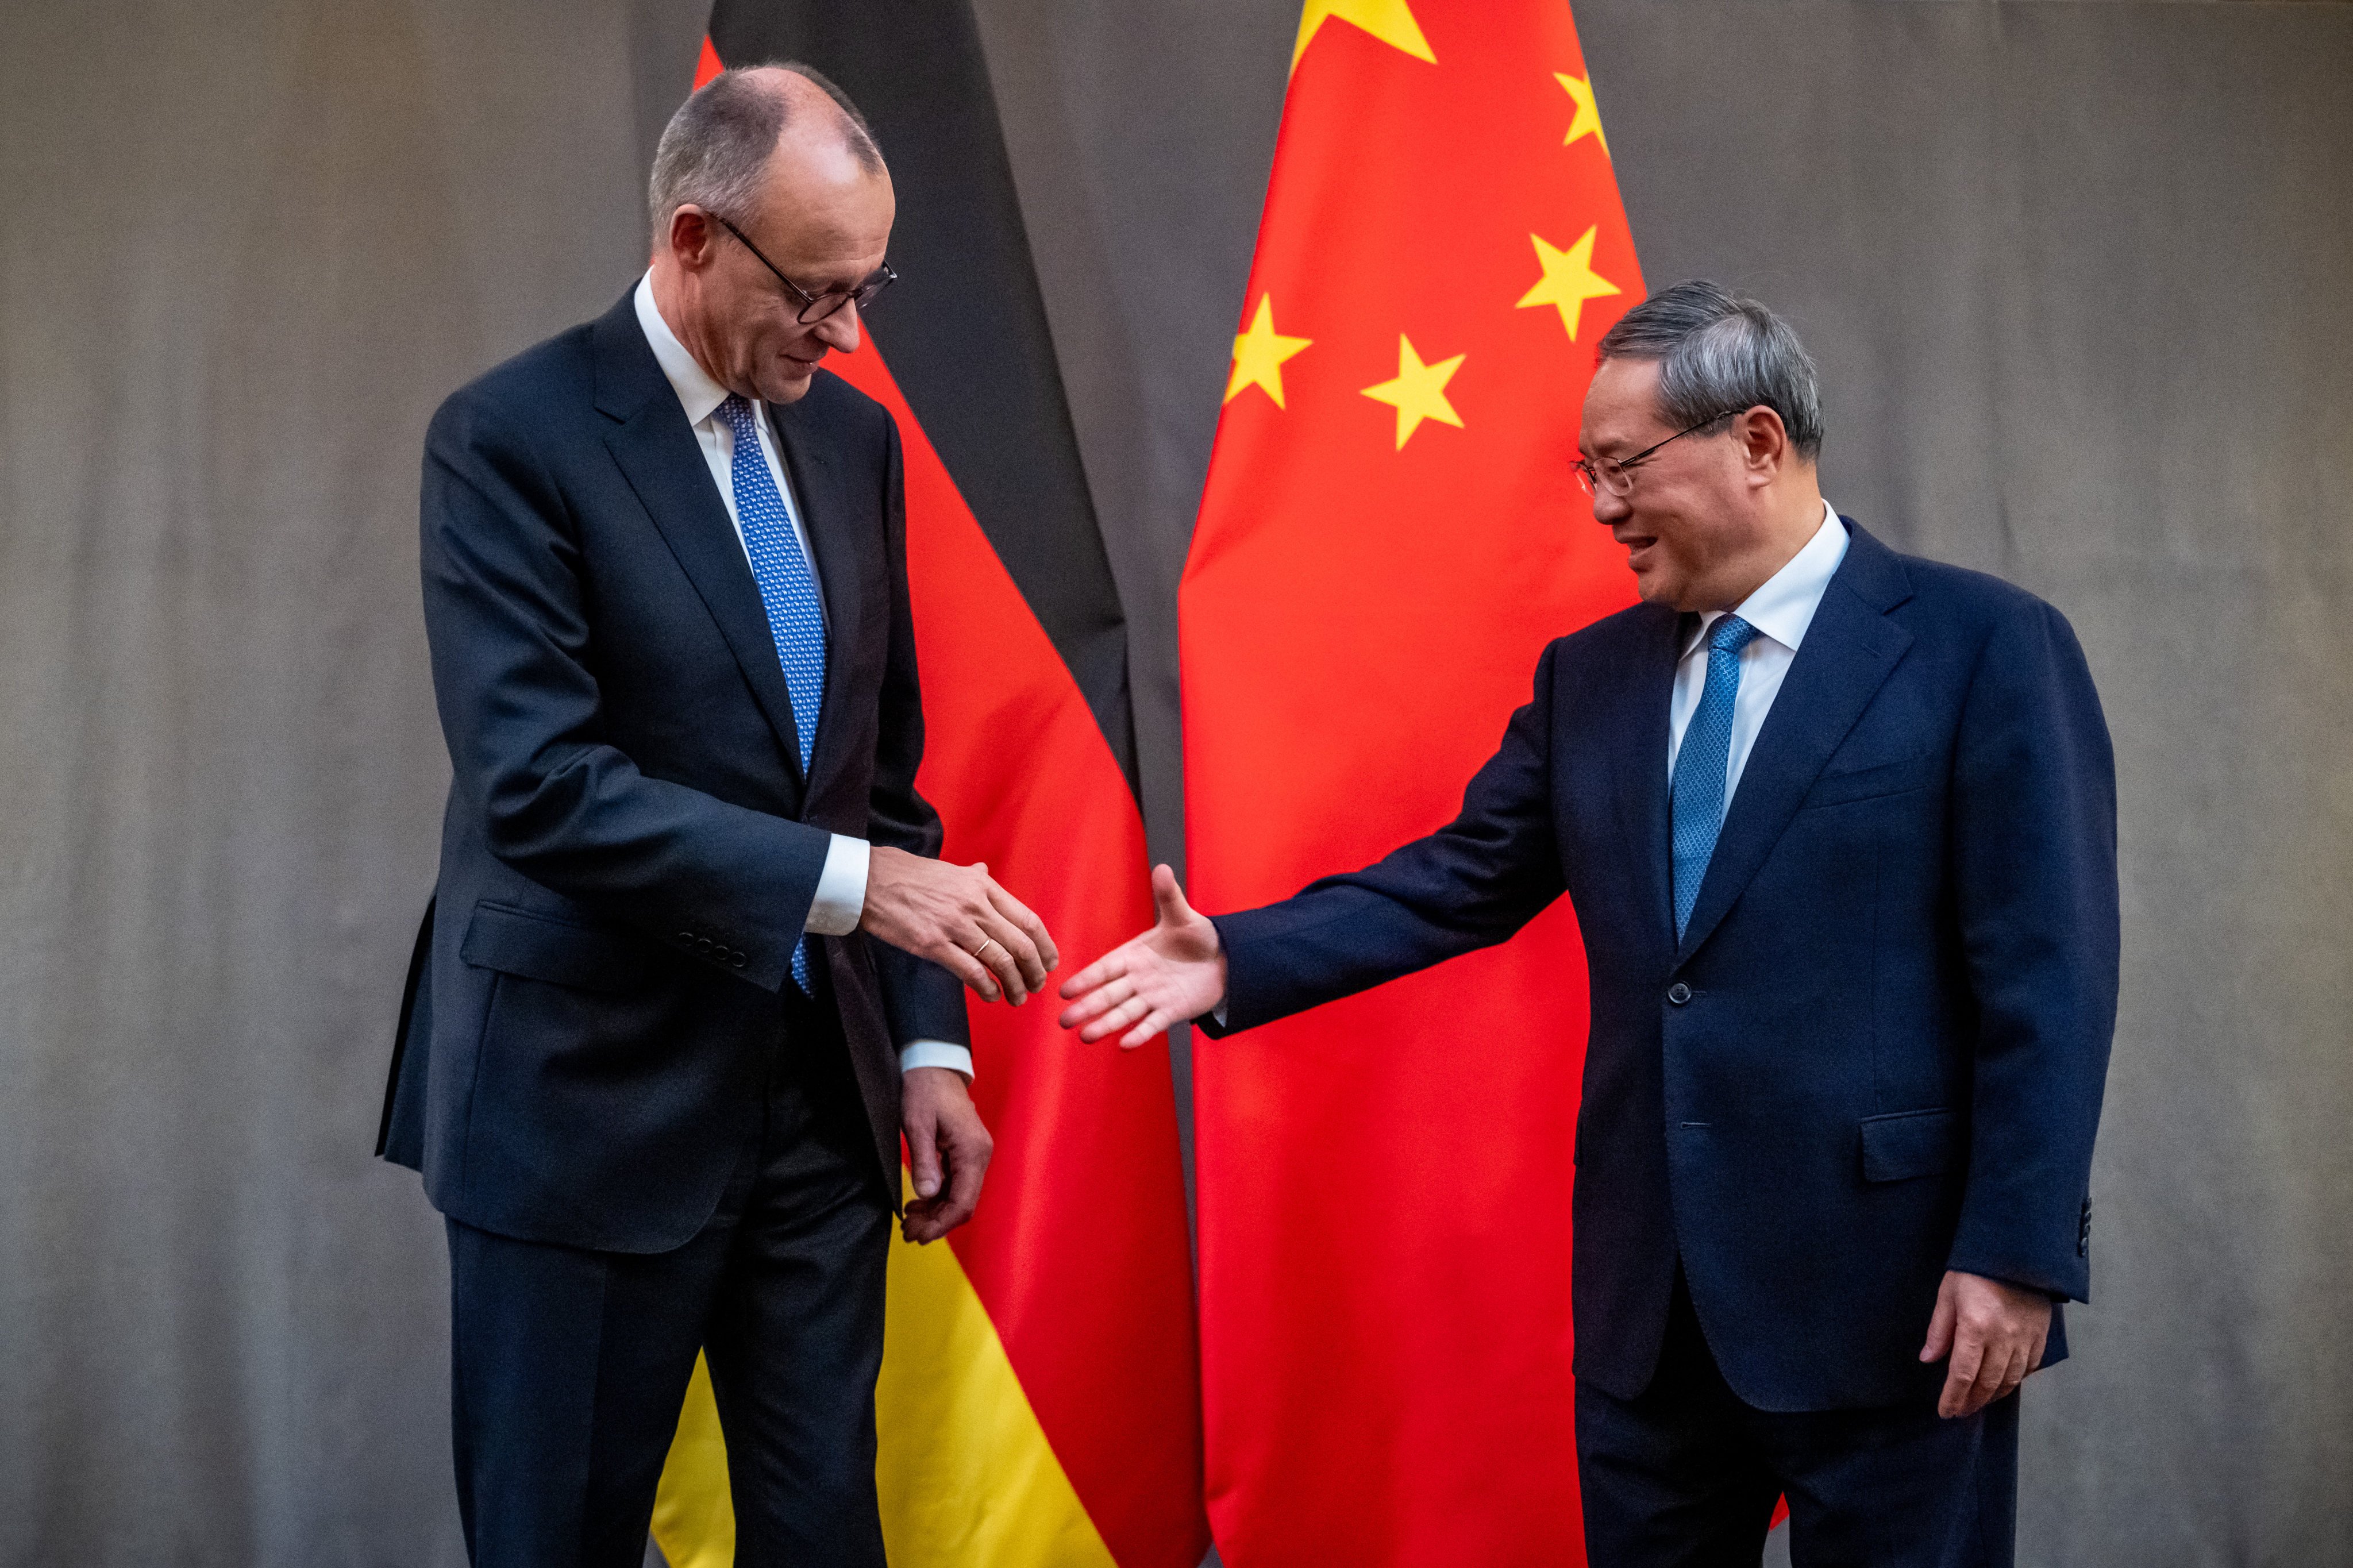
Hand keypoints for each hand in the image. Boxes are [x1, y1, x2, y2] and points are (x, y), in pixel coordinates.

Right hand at [861, 846, 1056, 1004]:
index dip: (1044, 946)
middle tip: (1036, 986)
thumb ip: (973, 877)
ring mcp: (954, 925)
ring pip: (1000, 961)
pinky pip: (971, 972)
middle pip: (1020, 944)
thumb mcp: (950, 870)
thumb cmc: (910, 876)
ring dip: (1014, 985)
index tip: (1050, 962)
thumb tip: (986, 871)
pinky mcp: (933, 945)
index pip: (1027, 919)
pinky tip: (991, 996)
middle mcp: (975, 904)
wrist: (871, 881)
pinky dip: (987, 988)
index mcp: (983, 886)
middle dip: (1034, 971)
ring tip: (1017, 998)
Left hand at [900, 1066, 991, 1242]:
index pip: (963, 1202)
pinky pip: (955, 1184)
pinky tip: (918, 1203)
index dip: (942, 1224)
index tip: (920, 1236)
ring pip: (959, 1196)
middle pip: (963, 1203)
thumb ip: (924, 1161)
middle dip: (937, 1222)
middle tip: (908, 1231)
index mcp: (972, 1150)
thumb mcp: (917, 1124)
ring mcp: (974, 1154)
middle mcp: (979, 1155)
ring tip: (909, 1220)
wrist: (934, 1066)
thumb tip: (927, 1195)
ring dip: (935, 1212)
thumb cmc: (925, 1090)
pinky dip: (938, 1198)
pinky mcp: (965, 1152)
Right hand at [1057, 864, 1226, 1046]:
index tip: (1064, 991)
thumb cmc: (1199, 936)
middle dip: (1086, 1007)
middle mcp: (1138, 979)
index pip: (1105, 968)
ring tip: (1085, 1037)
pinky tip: (1124, 1045)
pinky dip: (1140, 1034)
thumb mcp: (1183, 916)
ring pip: (1124, 1013)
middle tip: (1063, 1021)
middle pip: (1108, 995)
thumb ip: (1169, 896)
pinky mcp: (1171, 1012)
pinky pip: (1153, 1025)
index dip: (1086, 979)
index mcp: (1134, 955)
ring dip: (1105, 1024)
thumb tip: (1161, 868)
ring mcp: (1153, 997)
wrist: (1226, 960)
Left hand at [1919, 1269, 2052, 1417]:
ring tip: (1979, 1402)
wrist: (2017, 1249)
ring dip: (1994, 1395)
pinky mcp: (2041, 1335)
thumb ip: (1939, 1330)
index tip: (1945, 1412)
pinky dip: (2016, 1380)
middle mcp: (2003, 1338)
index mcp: (1975, 1328)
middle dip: (1972, 1402)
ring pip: (2010, 1379)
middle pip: (1987, 1383)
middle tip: (1961, 1412)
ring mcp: (2025, 1338)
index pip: (1962, 1375)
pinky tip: (2004, 1384)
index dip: (1953, 1398)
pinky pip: (2030, 1367)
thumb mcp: (1948, 1294)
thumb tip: (1928, 1359)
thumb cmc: (1975, 1269)